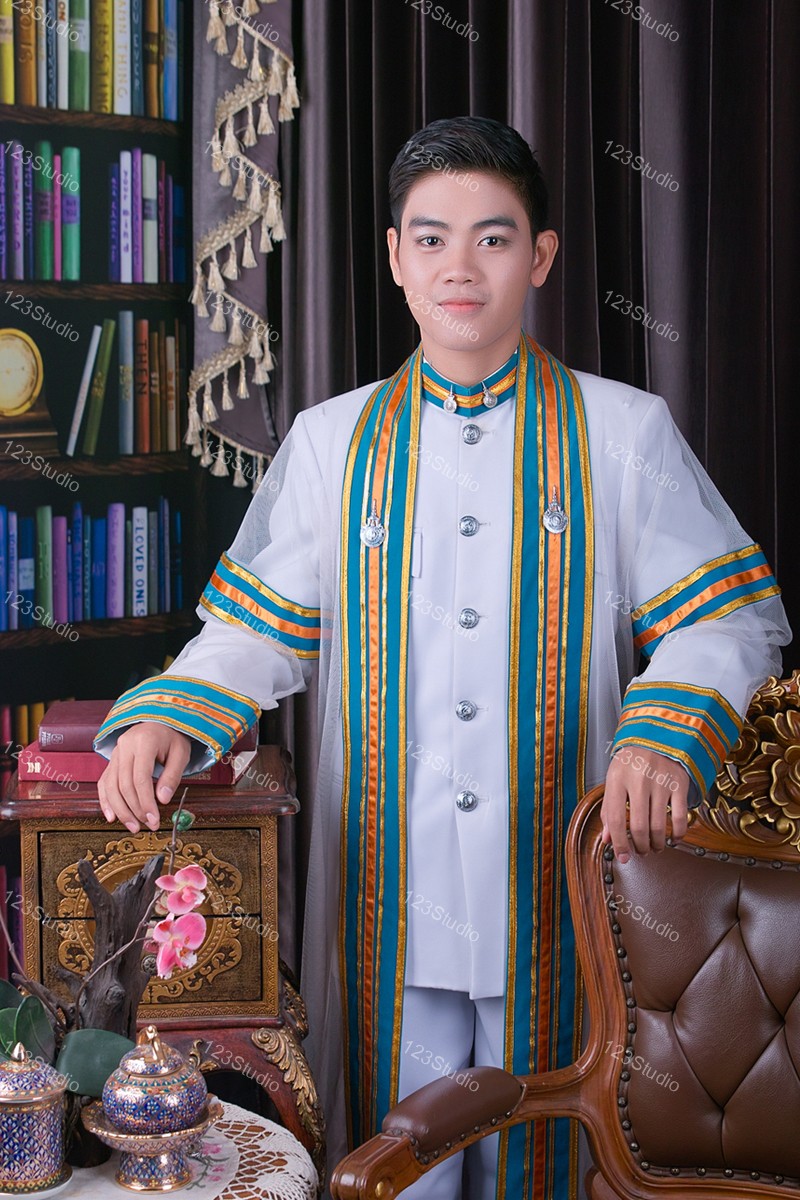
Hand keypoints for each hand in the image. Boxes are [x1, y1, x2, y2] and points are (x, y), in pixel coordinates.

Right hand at [97, 722, 191, 832]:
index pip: (141, 778)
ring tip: (133, 826)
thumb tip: (163, 800)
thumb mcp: (181, 754)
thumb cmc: (172, 738)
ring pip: (110, 786)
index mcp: (144, 741)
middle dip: (135, 809)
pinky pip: (104, 782)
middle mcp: (125, 746)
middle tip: (147, 825)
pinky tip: (112, 816)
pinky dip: (106, 801)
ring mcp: (115, 753)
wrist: (159, 722)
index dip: (146, 802)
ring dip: (120, 810)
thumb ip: (172, 776)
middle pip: (124, 784)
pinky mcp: (112, 761)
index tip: (154, 820)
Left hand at [601, 746, 688, 862]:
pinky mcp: (680, 783)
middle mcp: (639, 780)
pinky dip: (678, 834)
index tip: (623, 857)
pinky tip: (673, 838)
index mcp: (617, 778)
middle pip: (639, 826)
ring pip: (659, 826)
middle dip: (640, 846)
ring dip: (657, 844)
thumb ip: (609, 809)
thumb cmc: (632, 761)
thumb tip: (608, 840)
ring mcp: (661, 781)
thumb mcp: (614, 779)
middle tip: (642, 852)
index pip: (616, 819)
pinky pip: (680, 817)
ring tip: (655, 847)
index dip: (619, 843)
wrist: (658, 735)